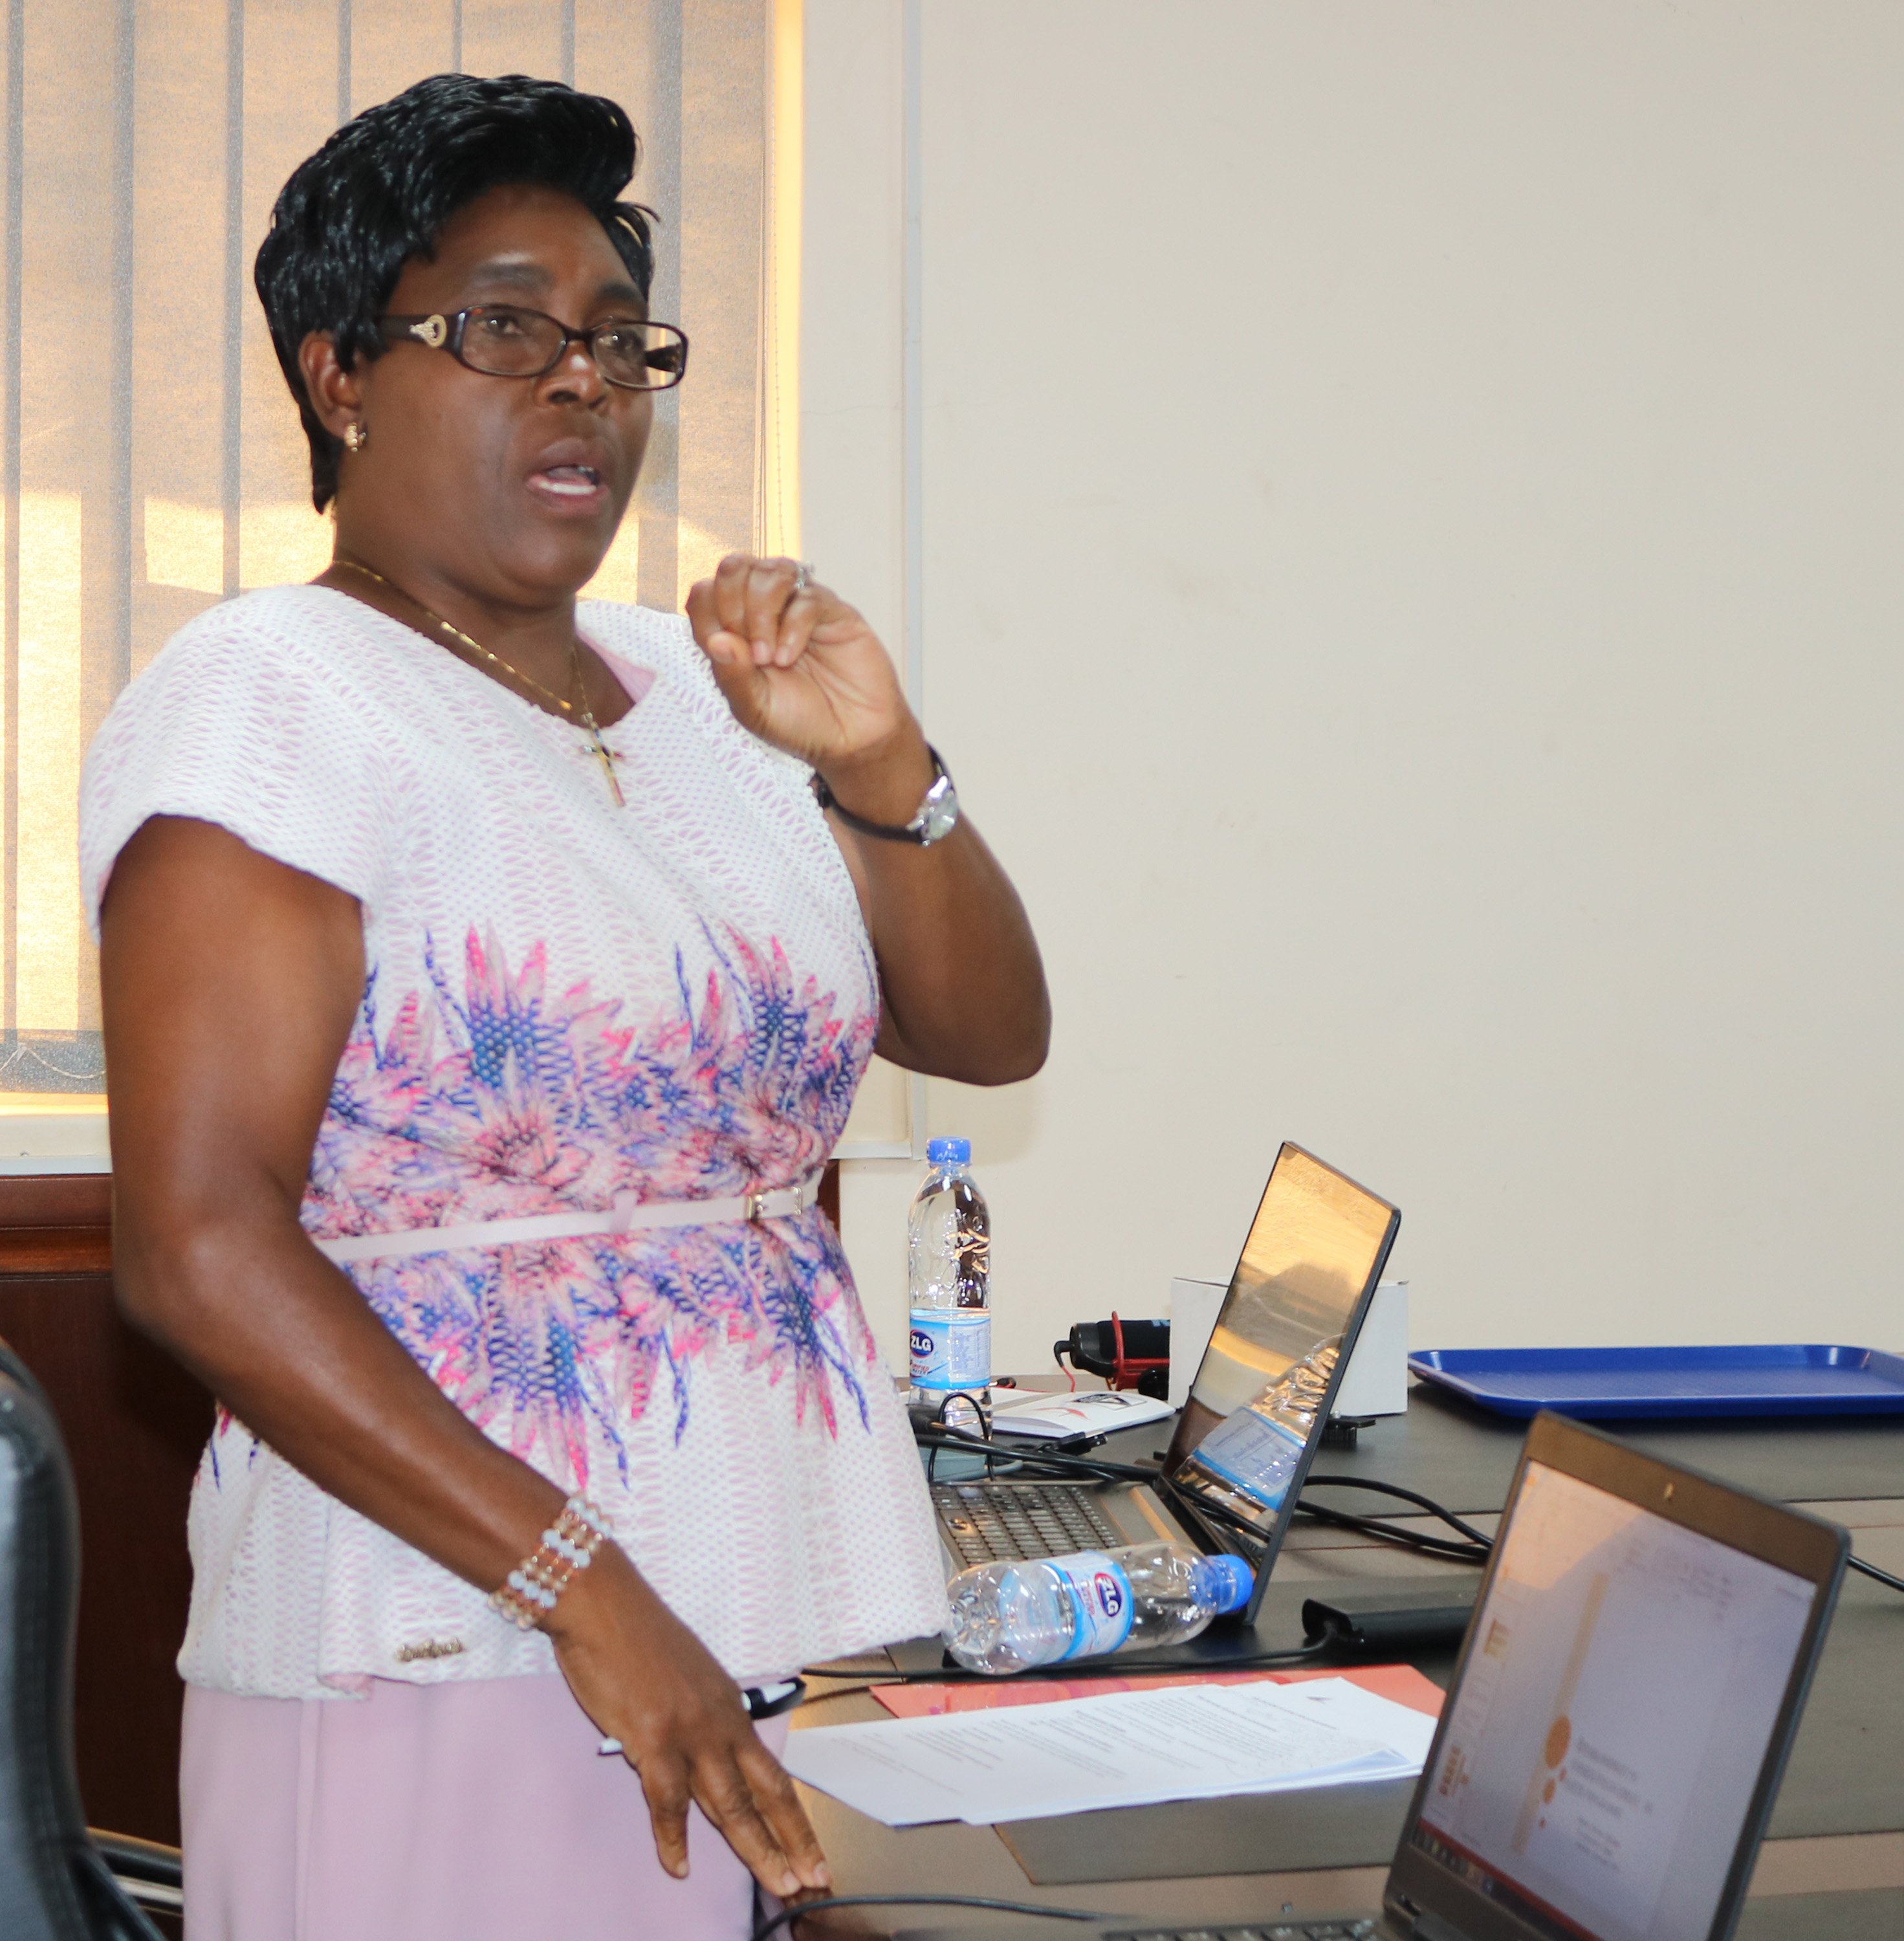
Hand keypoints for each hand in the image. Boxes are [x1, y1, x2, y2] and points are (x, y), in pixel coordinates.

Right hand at [546, 1544, 831, 1898]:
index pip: (772, 1772)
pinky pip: (667, 1799)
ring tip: (778, 1885)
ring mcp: (690, 1731)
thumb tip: (705, 1751)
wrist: (605, 1603)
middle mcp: (721, 1721)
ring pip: (731, 1803)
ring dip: (756, 1849)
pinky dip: (672, 1837)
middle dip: (792, 1841)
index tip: (814, 1850)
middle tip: (815, 1880)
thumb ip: (702, 1716)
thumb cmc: (638, 1635)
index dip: (794, 1816)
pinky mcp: (654, 1737)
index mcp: (730, 1706)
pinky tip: (679, 1865)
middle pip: (765, 1793)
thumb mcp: (689, 1676)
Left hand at [686, 554, 915, 779]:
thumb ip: (732, 675)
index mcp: (737, 631)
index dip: (709, 612)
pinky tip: (789, 658)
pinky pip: (808, 596)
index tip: (729, 652)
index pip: (705, 592)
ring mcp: (799, 607)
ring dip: (761, 611)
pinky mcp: (834, 612)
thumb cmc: (799, 723)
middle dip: (733, 605)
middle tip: (750, 651)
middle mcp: (766, 611)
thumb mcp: (753, 708)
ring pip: (771, 571)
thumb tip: (716, 640)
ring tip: (769, 658)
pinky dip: (792, 627)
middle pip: (735, 568)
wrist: (849, 739)